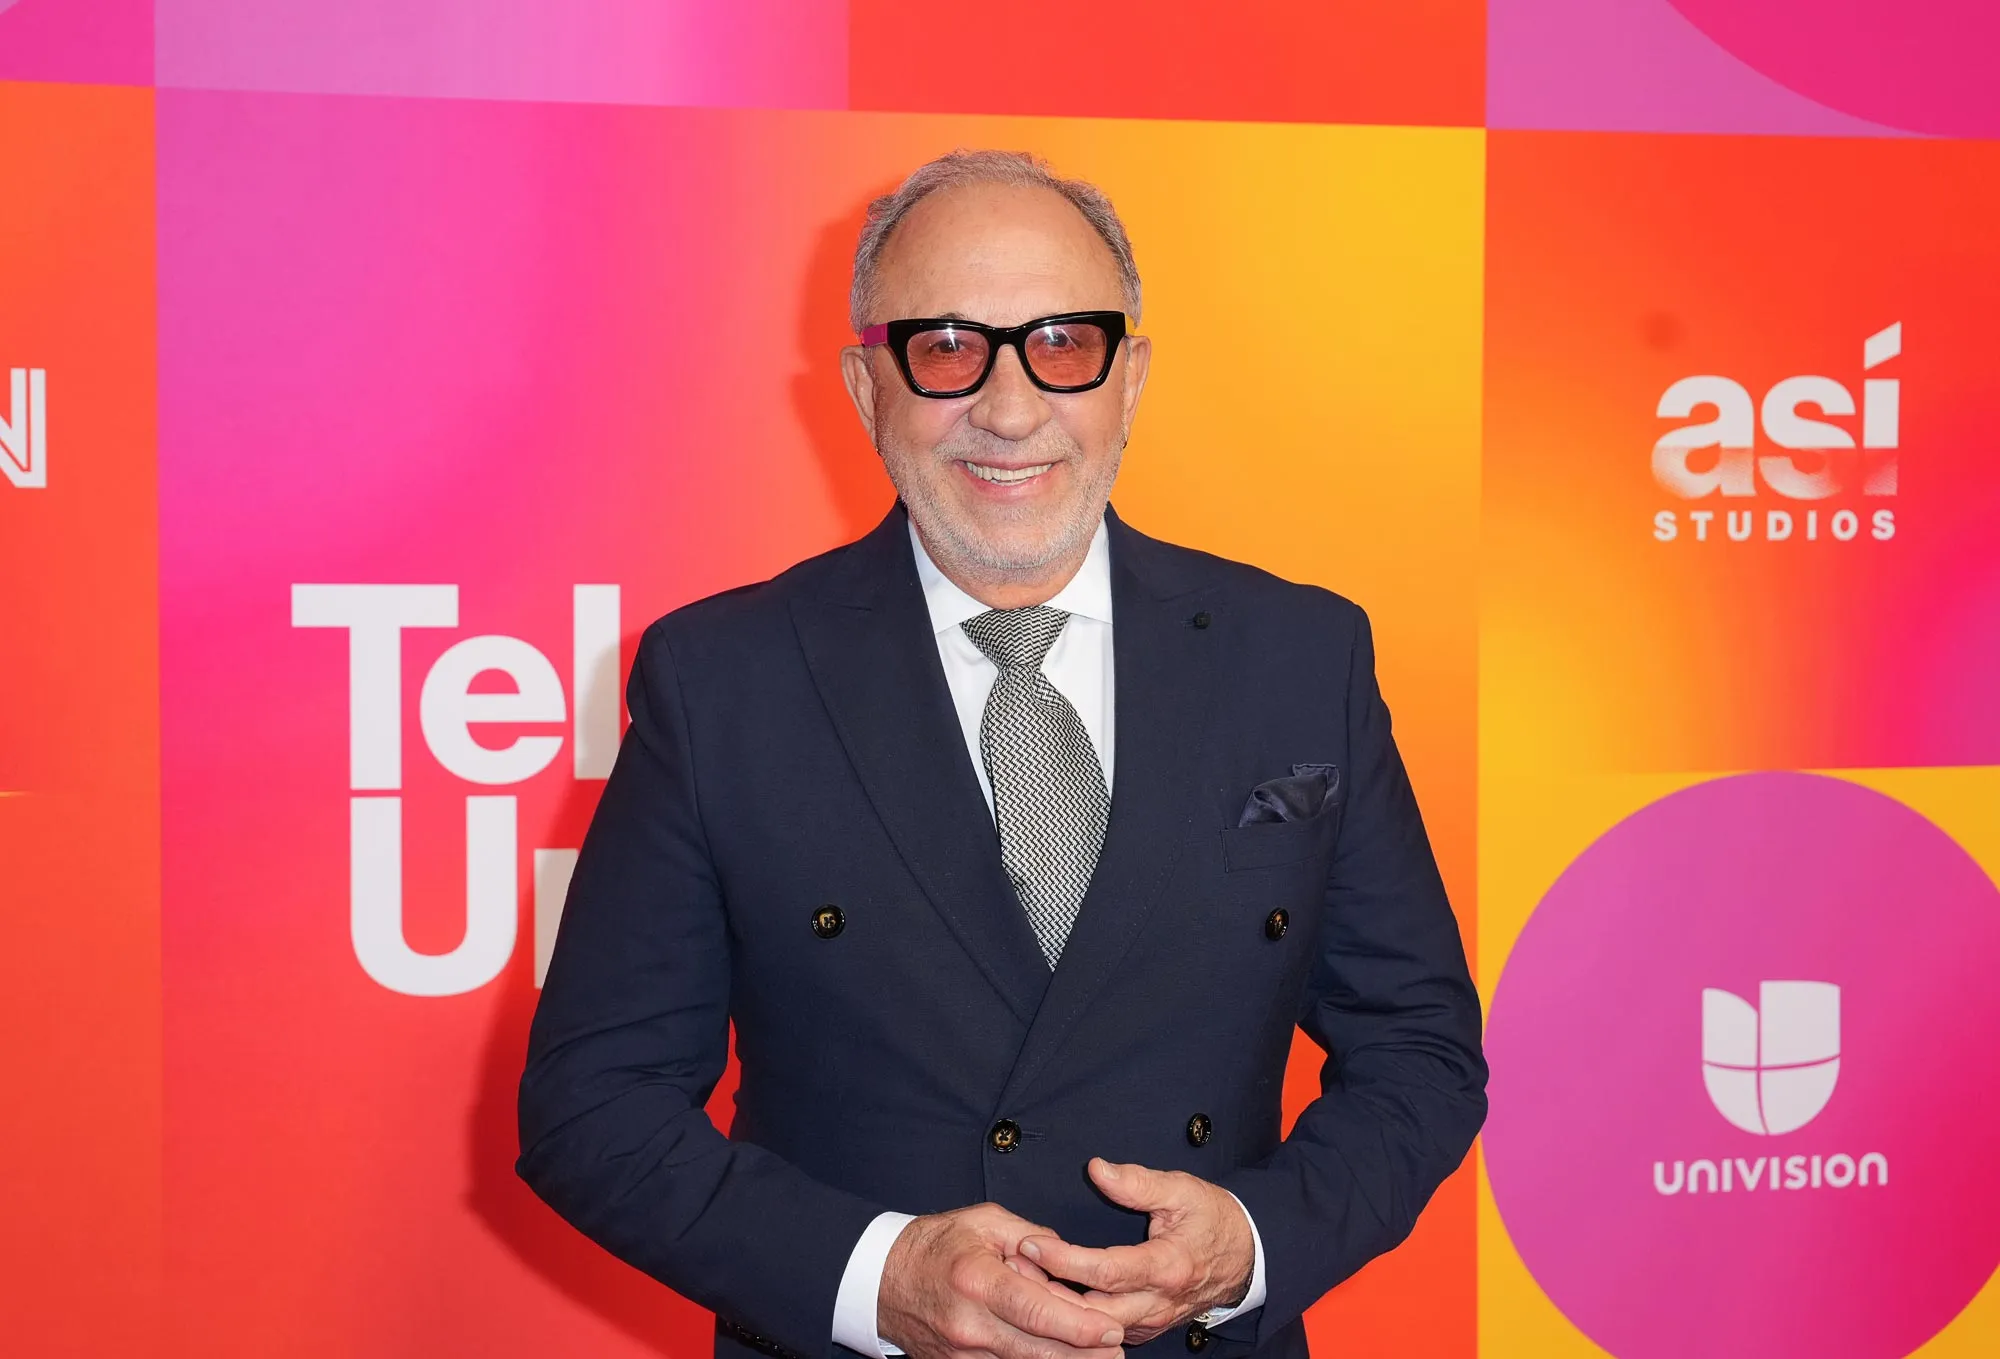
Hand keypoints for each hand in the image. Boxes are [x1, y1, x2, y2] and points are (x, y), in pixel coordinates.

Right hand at [879, 1202, 1127, 1358]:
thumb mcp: (984, 1222)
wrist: (878, 1279)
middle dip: (1084, 1355)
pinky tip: (1056, 1358)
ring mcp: (961, 1354)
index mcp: (978, 1280)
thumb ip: (1031, 1238)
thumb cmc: (933, 1245)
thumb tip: (1066, 1259)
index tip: (1113, 1329)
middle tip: (1118, 1353)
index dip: (1080, 1325)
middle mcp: (970, 1325)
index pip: (1038, 1311)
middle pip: (1038, 1351)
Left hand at [1018, 1159, 1253, 1344]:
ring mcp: (1153, 1320)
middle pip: (1093, 1311)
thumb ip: (1137, 1182)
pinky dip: (1076, 1319)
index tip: (1029, 1244)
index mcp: (1167, 1266)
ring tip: (1022, 1281)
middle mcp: (1159, 1302)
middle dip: (1049, 1294)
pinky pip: (1105, 1330)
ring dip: (1058, 1308)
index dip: (1063, 1260)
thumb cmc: (1214, 1219)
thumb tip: (1098, 1169)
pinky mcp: (1147, 1327)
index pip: (1105, 1271)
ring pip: (1096, 1327)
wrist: (1248, 1257)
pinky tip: (1049, 1298)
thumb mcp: (1182, 1189)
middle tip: (1013, 1269)